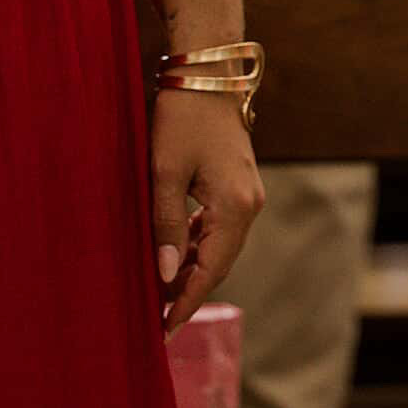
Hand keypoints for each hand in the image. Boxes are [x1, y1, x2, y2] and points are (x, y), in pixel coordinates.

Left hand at [151, 90, 265, 338]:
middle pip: (220, 263)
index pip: (210, 270)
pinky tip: (177, 253)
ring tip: (162, 292)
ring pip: (221, 247)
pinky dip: (199, 246)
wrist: (207, 77)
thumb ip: (166, 225)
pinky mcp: (239, 186)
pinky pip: (220, 228)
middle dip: (189, 291)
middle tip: (158, 319)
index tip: (165, 330)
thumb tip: (166, 273)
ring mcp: (248, 196)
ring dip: (193, 269)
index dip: (186, 302)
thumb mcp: (164, 173)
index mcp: (235, 207)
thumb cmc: (182, 119)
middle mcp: (249, 206)